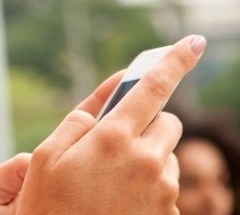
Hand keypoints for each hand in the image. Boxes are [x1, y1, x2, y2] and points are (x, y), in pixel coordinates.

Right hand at [13, 35, 204, 214]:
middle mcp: (147, 160)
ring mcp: (164, 190)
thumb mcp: (44, 160)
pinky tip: (120, 202)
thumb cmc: (48, 207)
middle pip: (167, 121)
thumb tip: (99, 109)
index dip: (175, 61)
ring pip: (168, 155)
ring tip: (111, 183)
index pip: (153, 88)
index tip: (195, 42)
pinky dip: (150, 188)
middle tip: (115, 144)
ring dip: (148, 159)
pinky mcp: (170, 213)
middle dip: (146, 125)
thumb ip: (75, 125)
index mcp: (113, 139)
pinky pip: (167, 187)